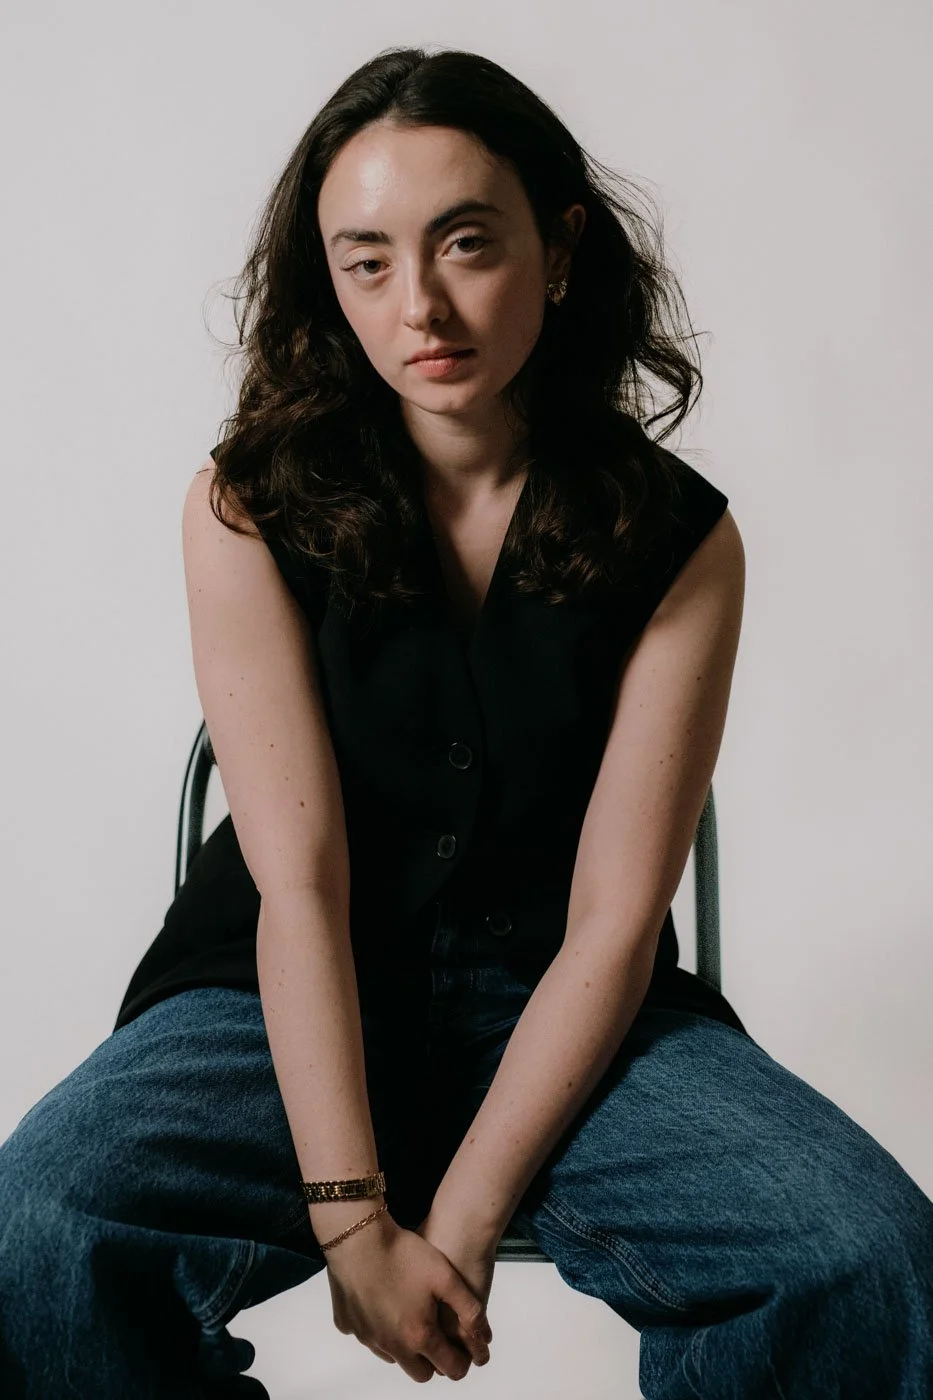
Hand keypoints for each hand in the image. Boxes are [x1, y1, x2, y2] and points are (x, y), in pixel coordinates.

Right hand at [324, 1210, 491, 1382]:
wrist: (358, 1238)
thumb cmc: (404, 1255)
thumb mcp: (446, 1276)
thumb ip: (469, 1309)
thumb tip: (483, 1337)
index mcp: (419, 1336)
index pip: (448, 1368)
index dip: (462, 1363)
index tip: (465, 1352)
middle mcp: (392, 1346)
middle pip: (420, 1373)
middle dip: (434, 1361)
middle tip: (438, 1335)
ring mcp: (367, 1337)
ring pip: (393, 1357)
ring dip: (405, 1346)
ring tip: (411, 1314)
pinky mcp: (347, 1325)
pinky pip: (368, 1336)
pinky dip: (379, 1329)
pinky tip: (383, 1302)